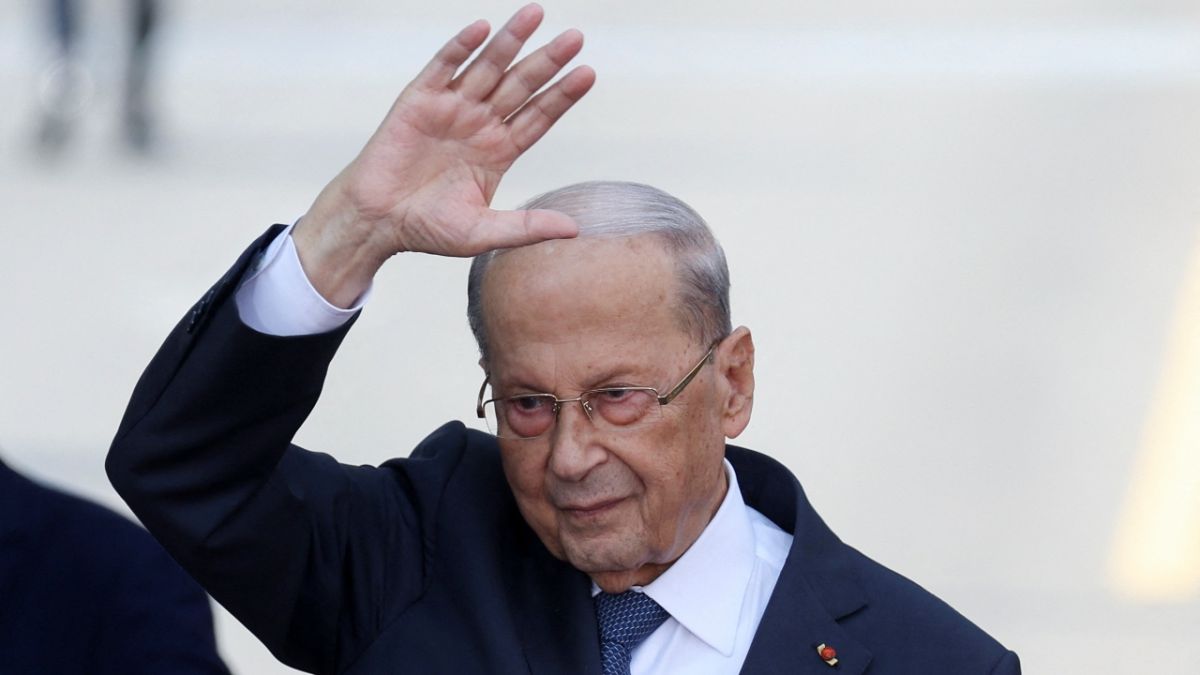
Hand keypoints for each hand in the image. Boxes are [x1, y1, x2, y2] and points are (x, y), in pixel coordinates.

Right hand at [295, 4, 594, 306]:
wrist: (376, 221)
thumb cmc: (426, 228)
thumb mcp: (483, 232)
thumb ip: (527, 227)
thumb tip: (574, 230)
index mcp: (499, 150)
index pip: (538, 116)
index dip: (562, 95)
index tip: (587, 73)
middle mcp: (480, 124)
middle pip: (521, 85)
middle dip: (547, 61)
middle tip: (575, 38)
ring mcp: (451, 108)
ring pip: (488, 68)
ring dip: (511, 41)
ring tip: (535, 14)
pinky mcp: (419, 100)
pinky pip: (444, 66)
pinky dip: (461, 46)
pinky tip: (482, 28)